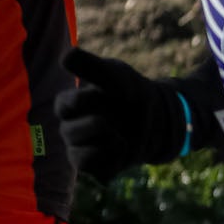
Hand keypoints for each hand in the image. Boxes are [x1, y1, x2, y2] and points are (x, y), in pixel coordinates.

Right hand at [57, 48, 182, 178]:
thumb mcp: (116, 75)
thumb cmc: (130, 92)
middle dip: (98, 124)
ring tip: (122, 134)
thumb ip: (93, 66)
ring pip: (78, 153)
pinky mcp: (93, 165)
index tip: (103, 94)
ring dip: (107, 141)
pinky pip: (92, 168)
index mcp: (70, 103)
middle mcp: (70, 127)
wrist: (159, 119)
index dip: (84, 101)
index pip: (64, 105)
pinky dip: (110, 158)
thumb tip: (66, 56)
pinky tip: (123, 147)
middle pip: (69, 132)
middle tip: (115, 117)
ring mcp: (80, 148)